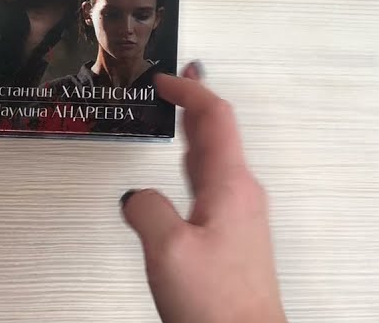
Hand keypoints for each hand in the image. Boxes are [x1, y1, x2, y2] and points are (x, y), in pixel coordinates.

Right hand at [122, 63, 286, 322]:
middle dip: (194, 104)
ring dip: (196, 133)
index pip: (215, 118)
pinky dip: (194, 164)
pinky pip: (213, 184)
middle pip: (219, 134)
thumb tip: (137, 196)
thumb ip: (147, 210)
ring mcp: (241, 217)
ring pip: (216, 160)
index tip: (165, 78)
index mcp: (231, 186)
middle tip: (176, 83)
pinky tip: (183, 175)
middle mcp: (242, 195)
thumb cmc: (219, 305)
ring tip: (179, 116)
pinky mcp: (234, 238)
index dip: (190, 91)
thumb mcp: (168, 251)